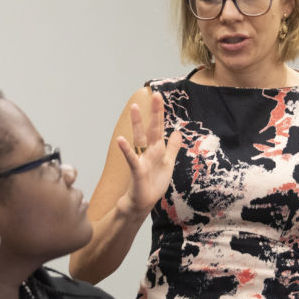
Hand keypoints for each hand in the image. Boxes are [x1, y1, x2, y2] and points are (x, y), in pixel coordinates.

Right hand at [115, 91, 181, 215]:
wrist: (142, 202)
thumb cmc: (153, 183)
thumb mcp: (168, 163)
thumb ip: (172, 148)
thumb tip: (177, 132)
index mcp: (157, 149)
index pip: (159, 128)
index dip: (160, 113)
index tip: (160, 97)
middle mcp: (148, 151)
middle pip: (152, 129)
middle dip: (154, 113)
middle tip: (155, 95)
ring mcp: (142, 160)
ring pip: (140, 139)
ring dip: (137, 124)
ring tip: (134, 108)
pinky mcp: (137, 171)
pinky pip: (132, 159)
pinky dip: (126, 150)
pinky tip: (121, 140)